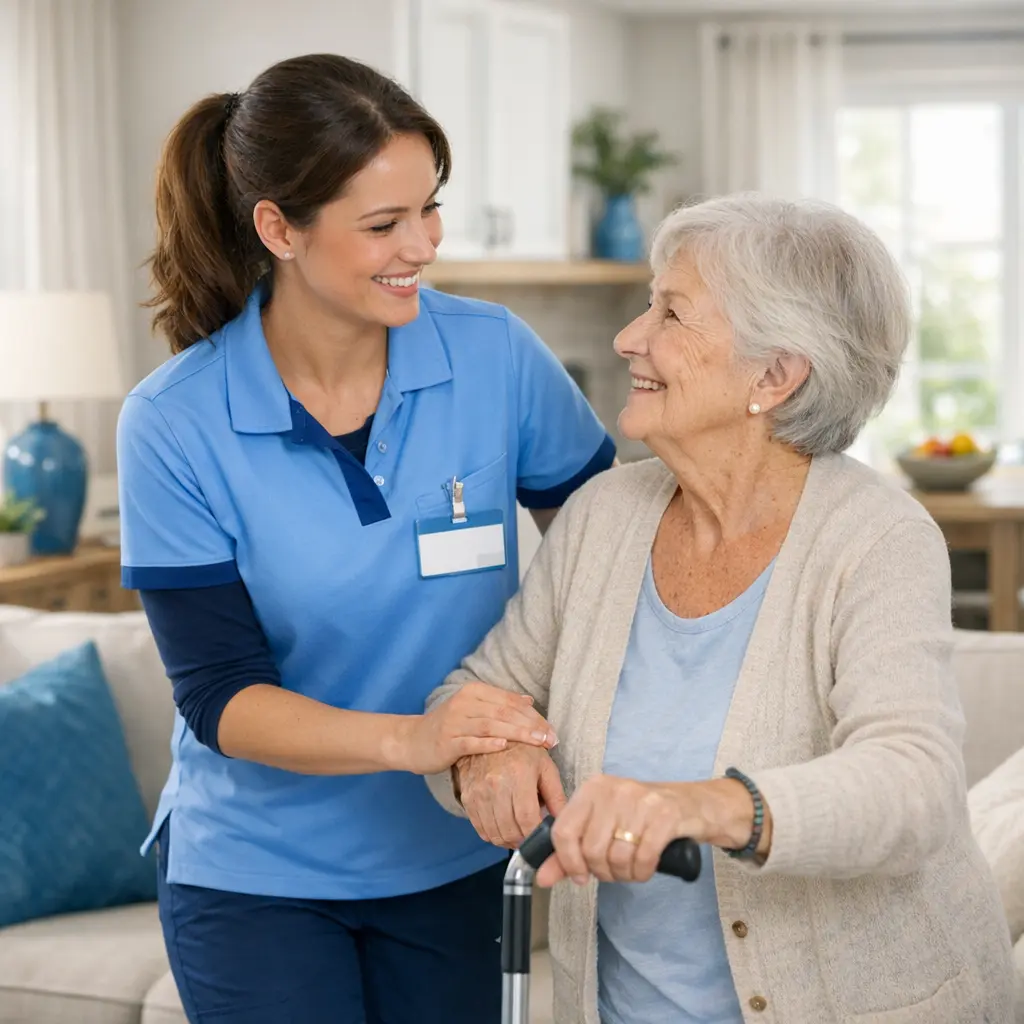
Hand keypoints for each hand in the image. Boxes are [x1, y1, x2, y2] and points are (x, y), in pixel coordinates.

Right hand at [395, 683, 556, 775]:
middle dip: (531, 726)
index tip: (552, 730)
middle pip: (504, 712)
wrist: (411, 741)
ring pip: (491, 725)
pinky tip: (505, 746)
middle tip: (551, 739)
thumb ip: (500, 704)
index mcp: (474, 692)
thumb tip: (529, 701)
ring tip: (538, 743)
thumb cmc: (449, 727)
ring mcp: (454, 722)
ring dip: (518, 734)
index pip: (510, 701)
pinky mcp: (446, 741)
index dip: (534, 715)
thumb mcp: (473, 710)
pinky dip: (488, 743)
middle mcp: (464, 703)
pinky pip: (470, 742)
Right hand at [455, 745, 566, 847]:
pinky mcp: (468, 797)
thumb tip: (564, 821)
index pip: (526, 819)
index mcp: (519, 776)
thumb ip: (556, 796)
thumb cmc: (522, 751)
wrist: (490, 735)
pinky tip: (504, 829)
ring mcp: (479, 793)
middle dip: (524, 841)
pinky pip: (480, 828)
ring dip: (509, 841)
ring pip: (494, 833)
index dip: (536, 834)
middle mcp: (495, 785)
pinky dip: (493, 835)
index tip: (542, 836)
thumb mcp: (545, 767)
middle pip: (510, 830)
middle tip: (532, 838)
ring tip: (520, 835)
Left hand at [536, 774, 769, 887]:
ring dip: (624, 875)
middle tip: (615, 871)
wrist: (693, 805)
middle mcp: (613, 790)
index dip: (568, 863)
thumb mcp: (603, 826)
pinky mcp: (665, 816)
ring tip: (632, 868)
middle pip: (590, 850)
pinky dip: (642, 872)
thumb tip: (541, 878)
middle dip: (602, 872)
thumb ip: (570, 852)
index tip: (581, 876)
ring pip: (616, 857)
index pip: (563, 832)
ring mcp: (640, 801)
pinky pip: (642, 858)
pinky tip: (646, 868)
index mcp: (592, 789)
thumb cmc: (642, 817)